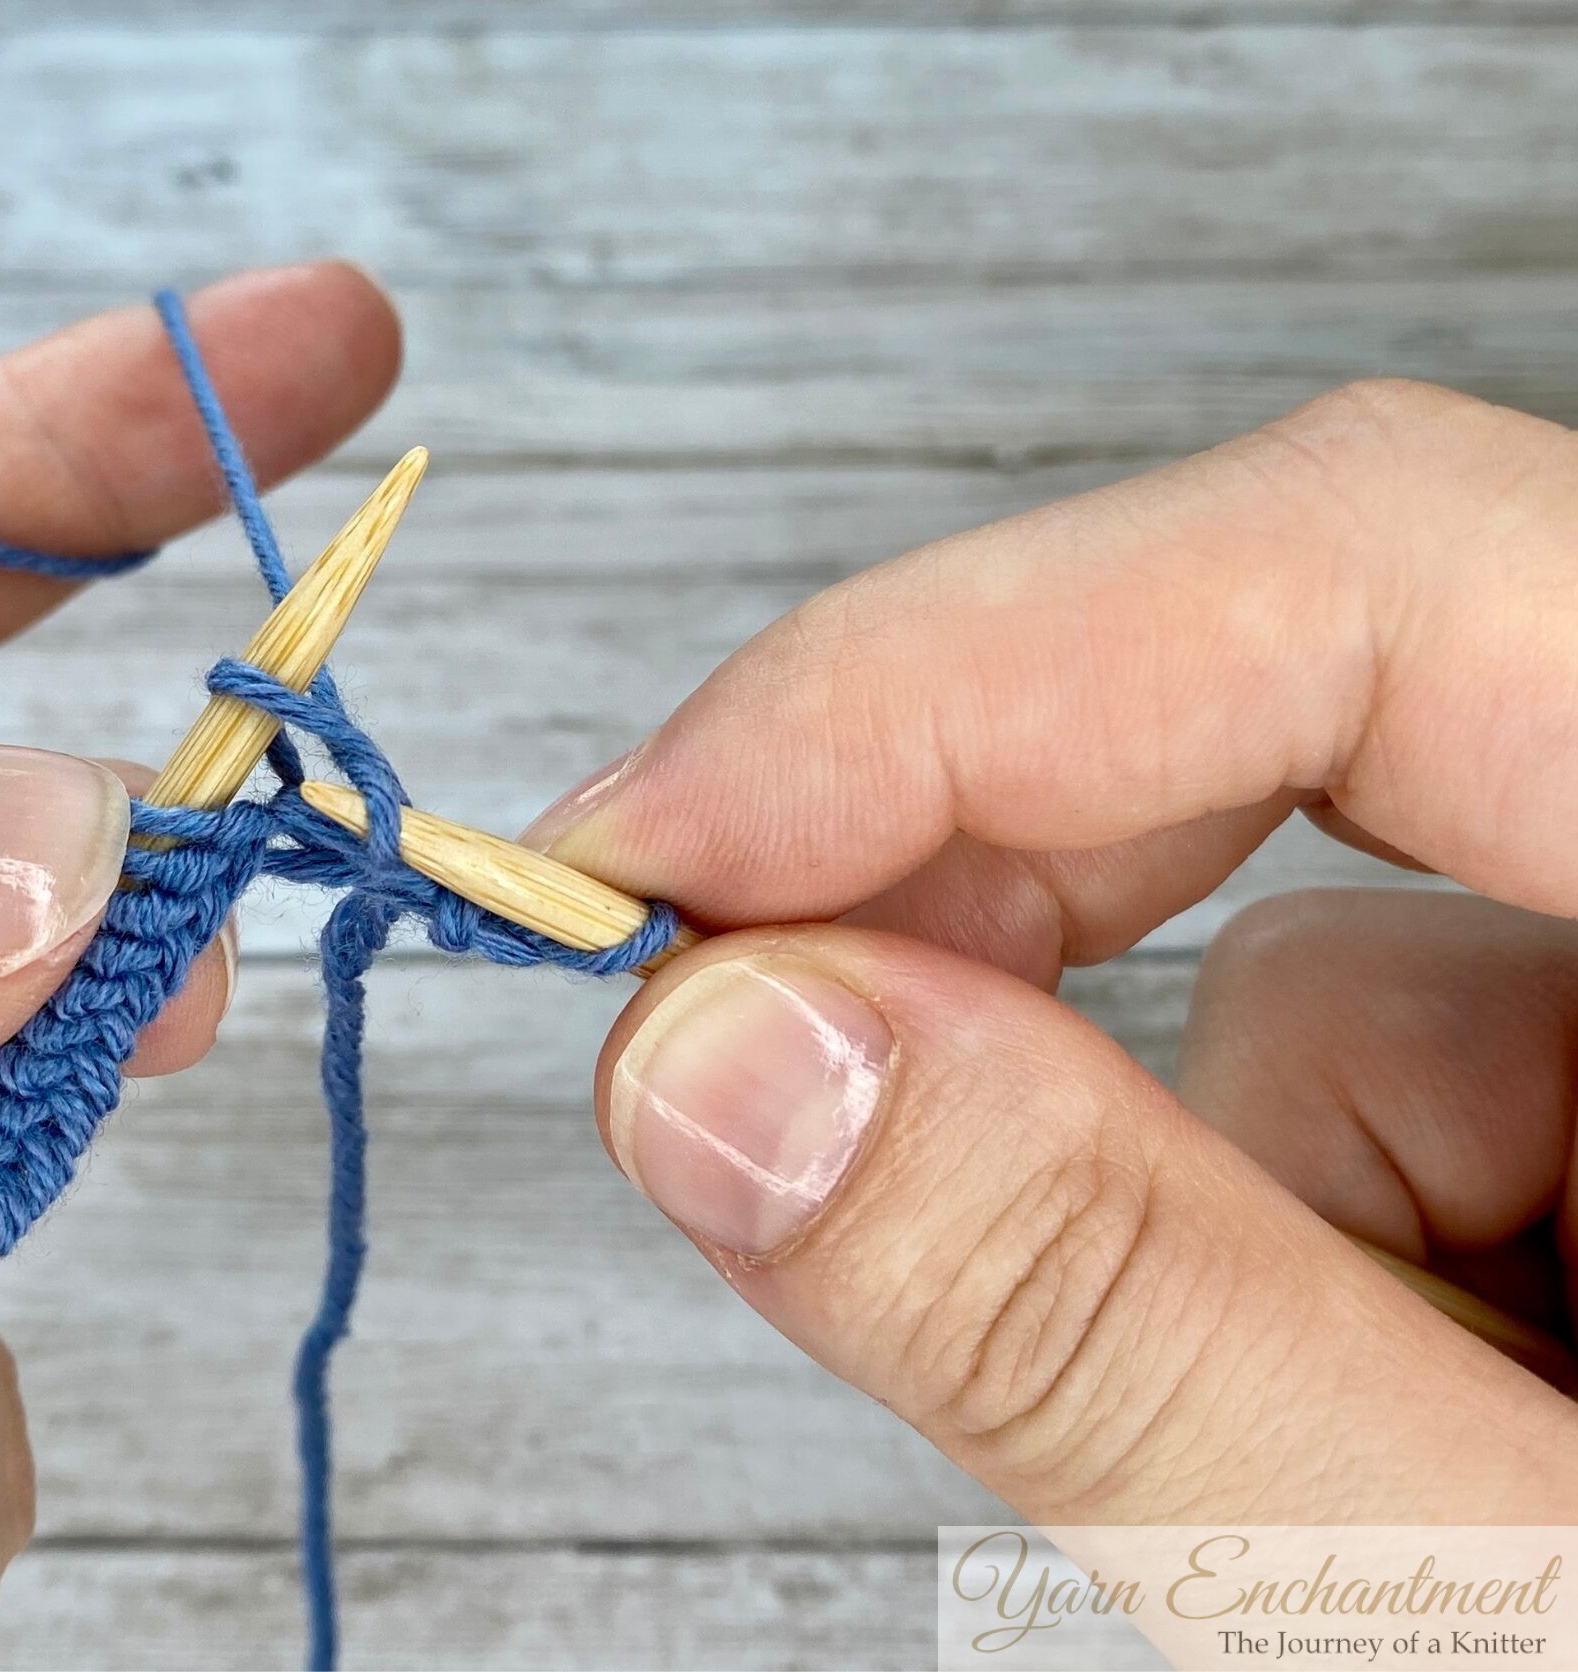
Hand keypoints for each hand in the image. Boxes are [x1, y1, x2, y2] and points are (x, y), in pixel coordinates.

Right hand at [531, 380, 1577, 1527]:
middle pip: (1321, 694)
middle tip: (730, 1063)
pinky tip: (1435, 1476)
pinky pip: (1390, 1124)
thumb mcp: (1513, 1617)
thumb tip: (720, 1057)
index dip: (952, 665)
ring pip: (1335, 993)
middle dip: (1000, 901)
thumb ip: (1127, 1332)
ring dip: (1231, 1230)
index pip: (1382, 569)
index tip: (646, 846)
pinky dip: (1320, 1288)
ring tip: (1372, 1530)